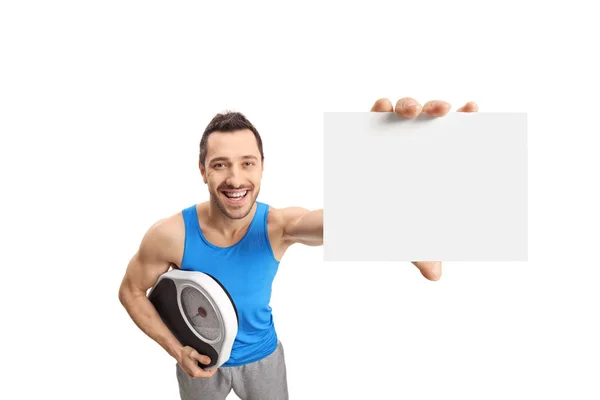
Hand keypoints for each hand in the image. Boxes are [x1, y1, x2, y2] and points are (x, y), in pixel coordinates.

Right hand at [177, 345, 217, 378]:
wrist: (177, 352)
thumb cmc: (185, 352)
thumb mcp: (194, 354)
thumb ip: (202, 358)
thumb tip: (209, 361)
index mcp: (195, 372)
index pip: (209, 375)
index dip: (214, 370)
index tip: (216, 364)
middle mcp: (193, 375)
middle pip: (206, 374)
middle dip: (211, 369)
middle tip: (214, 362)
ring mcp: (192, 373)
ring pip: (203, 373)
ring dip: (207, 368)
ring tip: (209, 361)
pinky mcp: (191, 371)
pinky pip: (199, 371)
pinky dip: (203, 367)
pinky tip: (203, 362)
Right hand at [370, 97, 478, 280]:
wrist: (326, 227)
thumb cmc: (370, 229)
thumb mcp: (397, 240)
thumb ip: (418, 251)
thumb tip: (435, 275)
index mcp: (425, 170)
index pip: (450, 141)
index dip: (465, 123)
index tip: (473, 109)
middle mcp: (409, 151)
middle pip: (430, 121)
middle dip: (439, 108)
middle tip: (444, 110)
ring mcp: (386, 142)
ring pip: (404, 113)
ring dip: (410, 104)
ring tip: (412, 111)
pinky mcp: (361, 139)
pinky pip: (372, 117)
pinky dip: (379, 107)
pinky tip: (384, 105)